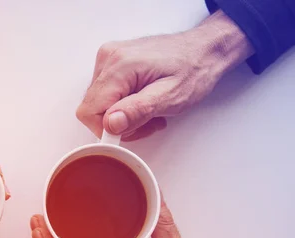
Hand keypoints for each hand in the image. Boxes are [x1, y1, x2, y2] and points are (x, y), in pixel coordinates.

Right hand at [76, 11, 253, 139]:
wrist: (204, 49)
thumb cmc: (194, 70)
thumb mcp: (171, 97)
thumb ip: (138, 111)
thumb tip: (110, 124)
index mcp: (120, 66)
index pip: (89, 111)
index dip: (106, 130)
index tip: (131, 130)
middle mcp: (108, 58)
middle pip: (92, 108)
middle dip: (117, 123)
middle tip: (147, 120)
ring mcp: (108, 58)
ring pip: (98, 104)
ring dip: (122, 115)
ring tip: (149, 110)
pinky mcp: (112, 62)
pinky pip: (105, 94)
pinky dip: (122, 104)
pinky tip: (142, 100)